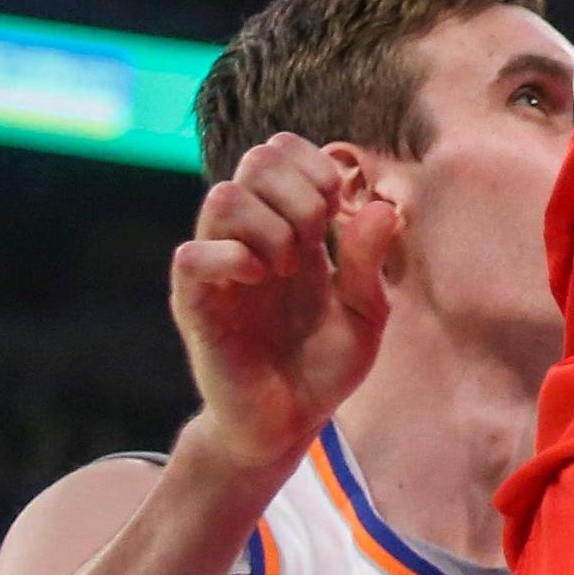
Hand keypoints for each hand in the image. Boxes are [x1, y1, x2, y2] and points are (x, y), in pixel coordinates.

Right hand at [171, 132, 398, 473]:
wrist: (287, 423)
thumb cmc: (323, 366)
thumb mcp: (365, 313)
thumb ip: (369, 261)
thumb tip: (381, 206)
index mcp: (291, 228)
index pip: (282, 151)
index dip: (314, 164)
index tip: (335, 210)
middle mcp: (250, 238)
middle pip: (254, 160)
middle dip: (298, 191)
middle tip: (314, 240)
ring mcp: (219, 267)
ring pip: (223, 196)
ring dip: (270, 225)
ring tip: (287, 268)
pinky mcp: (195, 303)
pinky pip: (192, 253)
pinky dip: (232, 257)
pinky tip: (258, 280)